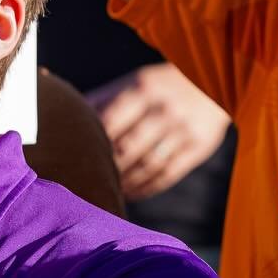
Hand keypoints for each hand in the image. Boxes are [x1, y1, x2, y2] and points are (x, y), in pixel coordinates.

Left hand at [86, 63, 231, 201]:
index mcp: (142, 89)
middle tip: (89, 180)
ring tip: (108, 190)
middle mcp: (164, 109)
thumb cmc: (157, 87)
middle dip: (107, 167)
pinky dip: (146, 188)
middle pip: (129, 146)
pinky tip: (131, 193)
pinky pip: (168, 174)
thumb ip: (102, 100)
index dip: (93, 143)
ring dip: (125, 183)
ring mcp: (183, 129)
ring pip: (148, 164)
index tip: (76, 157)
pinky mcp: (199, 147)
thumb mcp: (134, 84)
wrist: (211, 85)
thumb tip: (66, 113)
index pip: (110, 121)